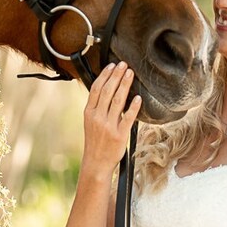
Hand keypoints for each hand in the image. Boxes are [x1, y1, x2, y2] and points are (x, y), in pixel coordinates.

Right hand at [81, 63, 140, 178]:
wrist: (96, 162)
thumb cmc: (95, 141)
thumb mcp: (90, 122)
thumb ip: (97, 107)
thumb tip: (107, 89)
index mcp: (89, 113)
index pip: (96, 89)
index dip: (104, 75)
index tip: (112, 65)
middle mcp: (98, 117)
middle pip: (107, 91)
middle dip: (116, 75)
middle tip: (124, 64)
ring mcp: (108, 126)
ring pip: (117, 101)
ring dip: (124, 85)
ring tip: (130, 73)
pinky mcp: (120, 135)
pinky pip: (128, 118)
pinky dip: (133, 107)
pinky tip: (138, 98)